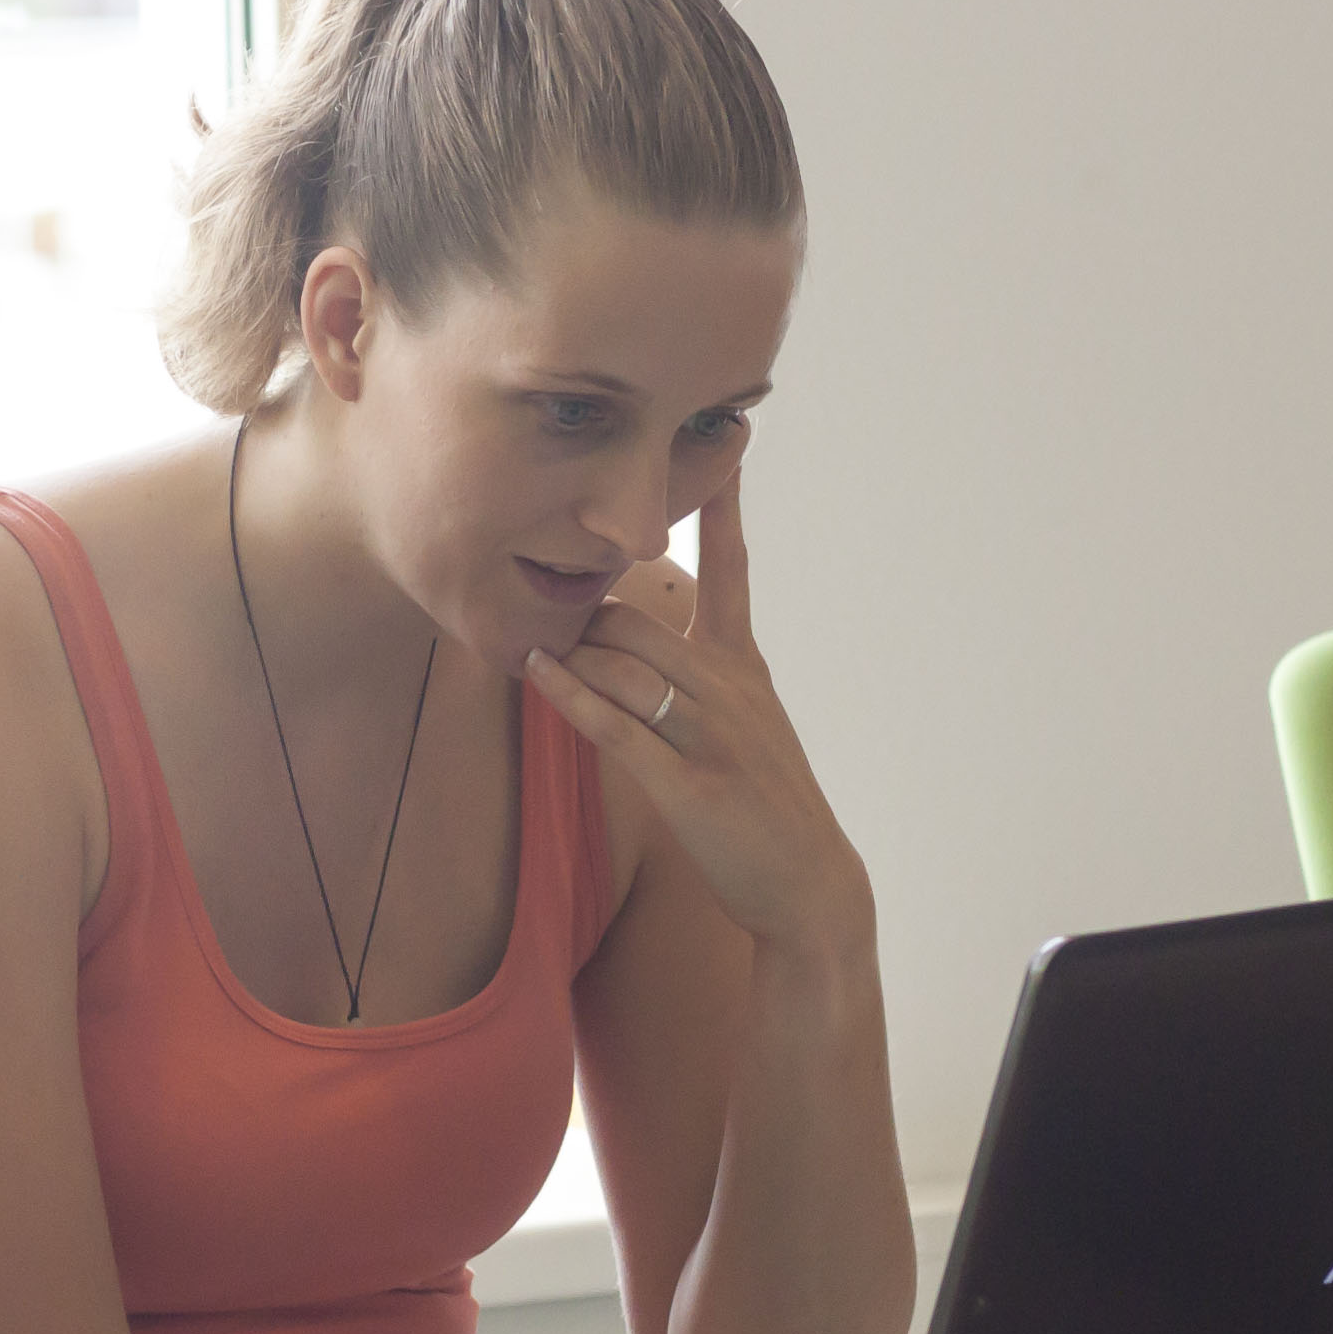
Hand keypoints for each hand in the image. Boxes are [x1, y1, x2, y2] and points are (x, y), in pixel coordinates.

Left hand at [523, 475, 872, 957]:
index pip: (730, 571)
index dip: (722, 509)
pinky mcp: (691, 784)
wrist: (808, 884)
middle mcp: (731, 690)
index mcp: (744, 668)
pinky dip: (573, 697)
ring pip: (626, 664)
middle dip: (582, 606)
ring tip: (524, 639)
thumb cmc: (766, 803)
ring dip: (570, 650)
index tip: (721, 449)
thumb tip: (642, 637)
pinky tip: (539, 674)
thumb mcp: (748, 722)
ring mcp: (713, 736)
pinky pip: (618, 728)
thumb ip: (704, 674)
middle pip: (640, 615)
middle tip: (534, 601)